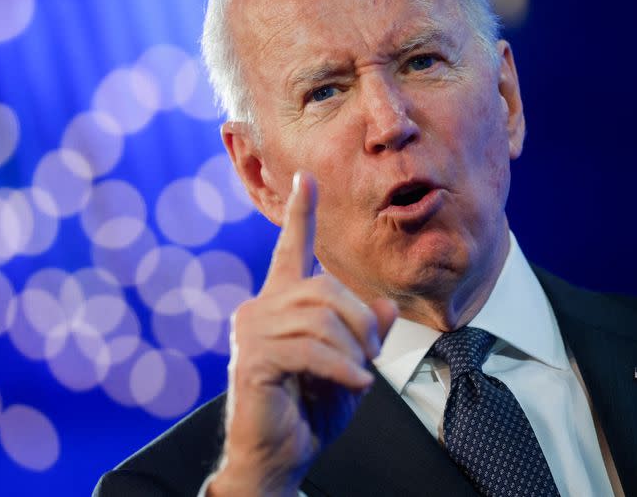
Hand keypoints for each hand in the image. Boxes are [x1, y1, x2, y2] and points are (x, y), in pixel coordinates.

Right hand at [208, 171, 397, 495]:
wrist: (278, 458)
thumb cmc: (309, 410)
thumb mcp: (349, 366)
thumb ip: (364, 332)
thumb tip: (384, 306)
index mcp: (281, 304)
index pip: (291, 250)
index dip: (302, 213)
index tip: (306, 178)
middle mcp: (261, 308)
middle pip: (324, 288)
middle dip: (361, 321)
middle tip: (372, 355)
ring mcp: (252, 330)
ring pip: (320, 318)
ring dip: (353, 350)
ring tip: (359, 376)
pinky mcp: (252, 357)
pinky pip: (310, 348)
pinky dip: (342, 368)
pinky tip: (355, 385)